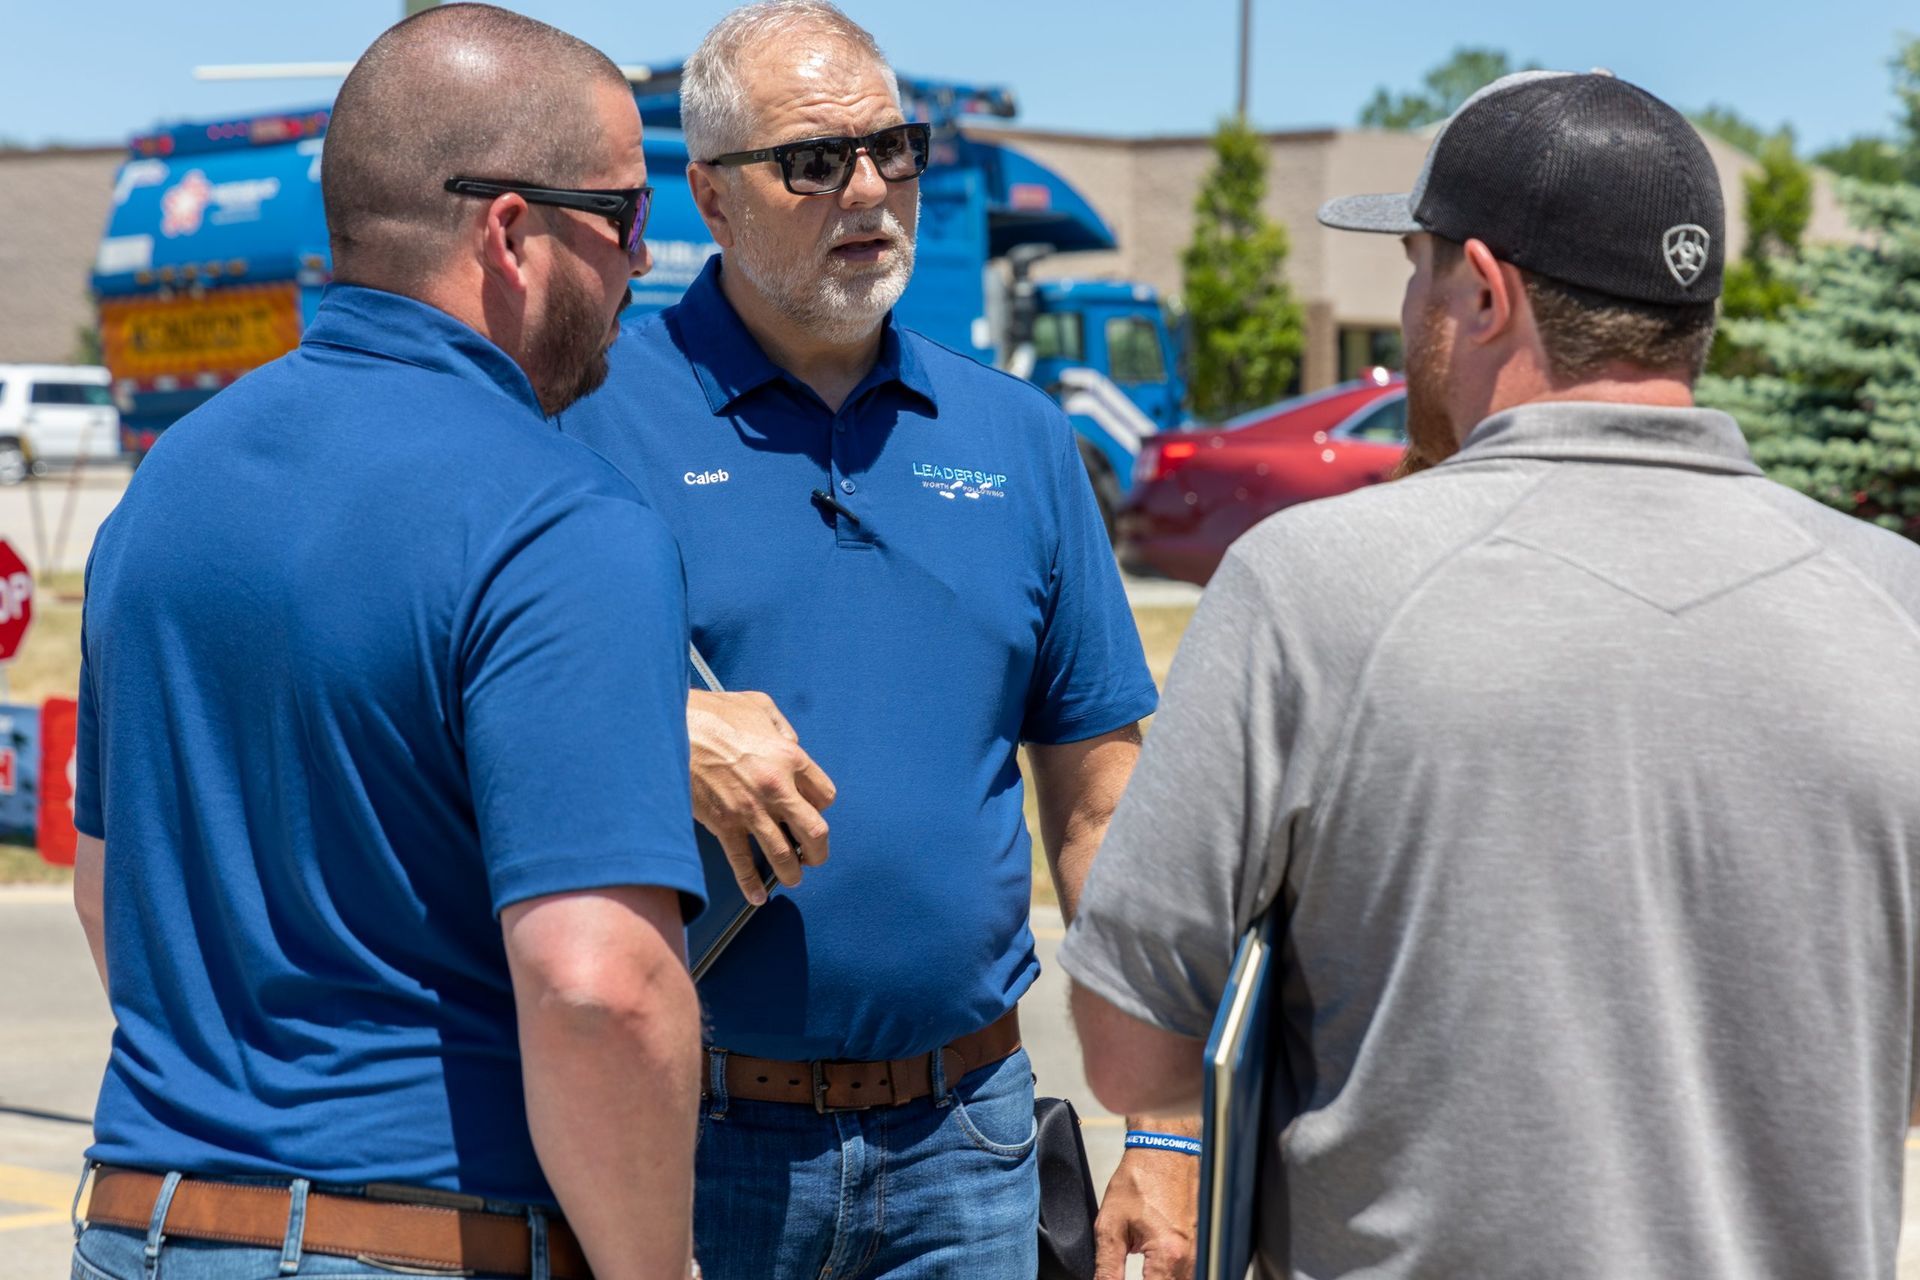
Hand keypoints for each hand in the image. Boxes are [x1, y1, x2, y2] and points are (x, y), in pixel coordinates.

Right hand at [686, 689, 835, 903]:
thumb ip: (780, 726)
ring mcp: (750, 811)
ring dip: (792, 872)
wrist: (671, 729)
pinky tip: (757, 896)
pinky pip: (742, 862)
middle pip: (815, 831)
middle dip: (818, 850)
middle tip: (815, 856)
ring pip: (783, 855)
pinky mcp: (723, 824)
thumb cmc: (712, 713)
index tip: (811, 811)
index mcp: (790, 758)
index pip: (824, 795)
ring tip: (792, 878)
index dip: (820, 806)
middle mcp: (777, 789)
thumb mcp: (757, 705)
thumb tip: (789, 742)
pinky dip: (751, 884)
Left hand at [1094, 1122, 1199, 1279]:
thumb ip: (1107, 1268)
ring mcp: (1200, 1251)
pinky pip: (1188, 1272)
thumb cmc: (1140, 1179)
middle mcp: (1191, 1256)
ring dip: (1160, 1279)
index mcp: (1168, 1254)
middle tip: (1129, 1271)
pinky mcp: (1202, 1245)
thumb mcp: (1110, 1226)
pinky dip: (1170, 1274)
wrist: (1163, 1150)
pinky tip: (1155, 1268)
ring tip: (1142, 1269)